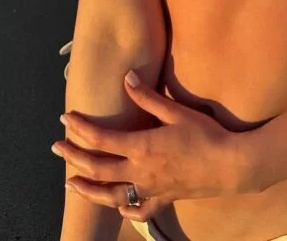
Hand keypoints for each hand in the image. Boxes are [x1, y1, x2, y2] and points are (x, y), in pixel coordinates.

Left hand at [52, 70, 248, 222]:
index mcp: (141, 147)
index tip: (65, 119)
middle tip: (56, 147)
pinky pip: (139, 209)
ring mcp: (151, 189)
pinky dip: (124, 208)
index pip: (101, 139)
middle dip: (73, 156)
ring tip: (71, 182)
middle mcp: (140, 171)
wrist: (231, 166)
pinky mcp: (164, 199)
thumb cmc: (205, 135)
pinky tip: (117, 206)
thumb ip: (148, 98)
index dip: (80, 129)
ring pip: (111, 194)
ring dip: (88, 188)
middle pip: (97, 168)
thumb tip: (127, 78)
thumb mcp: (176, 111)